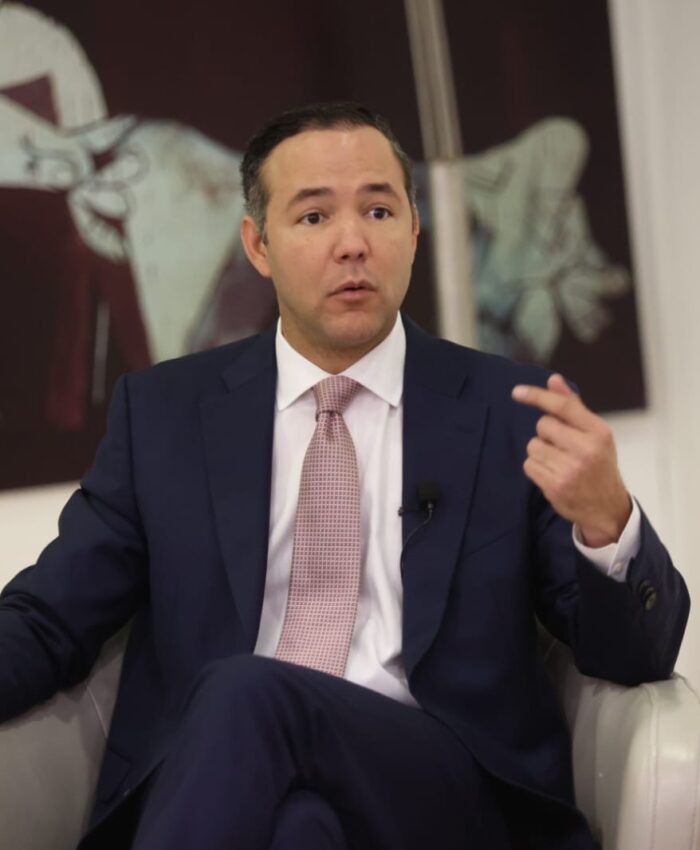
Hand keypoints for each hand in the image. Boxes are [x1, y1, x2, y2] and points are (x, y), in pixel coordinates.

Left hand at [512, 374, 630, 546]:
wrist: (607, 507)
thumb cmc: (598, 463)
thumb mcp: (594, 434)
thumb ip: (573, 407)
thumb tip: (553, 380)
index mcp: (599, 432)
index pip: (563, 406)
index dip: (537, 396)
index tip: (516, 392)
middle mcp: (586, 449)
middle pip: (543, 425)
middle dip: (546, 433)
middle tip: (562, 446)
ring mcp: (570, 469)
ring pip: (533, 445)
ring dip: (540, 451)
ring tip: (558, 462)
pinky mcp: (556, 486)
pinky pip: (529, 465)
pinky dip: (536, 468)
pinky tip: (552, 474)